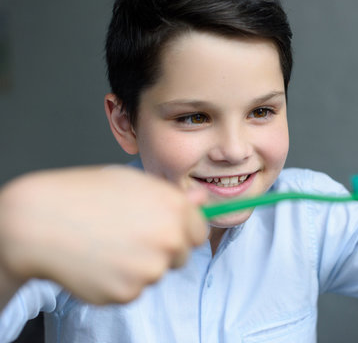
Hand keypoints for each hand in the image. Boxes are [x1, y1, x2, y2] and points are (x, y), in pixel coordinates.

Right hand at [0, 166, 206, 305]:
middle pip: (182, 255)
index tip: (167, 229)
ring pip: (156, 273)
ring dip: (140, 265)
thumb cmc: (83, 195)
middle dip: (163, 249)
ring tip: (109, 244)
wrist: (38, 222)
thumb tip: (201, 201)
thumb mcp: (132, 182)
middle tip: (130, 235)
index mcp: (174, 208)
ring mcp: (149, 270)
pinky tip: (98, 261)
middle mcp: (169, 240)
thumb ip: (171, 195)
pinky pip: (133, 289)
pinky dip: (119, 280)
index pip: (200, 231)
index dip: (183, 230)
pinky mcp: (127, 293)